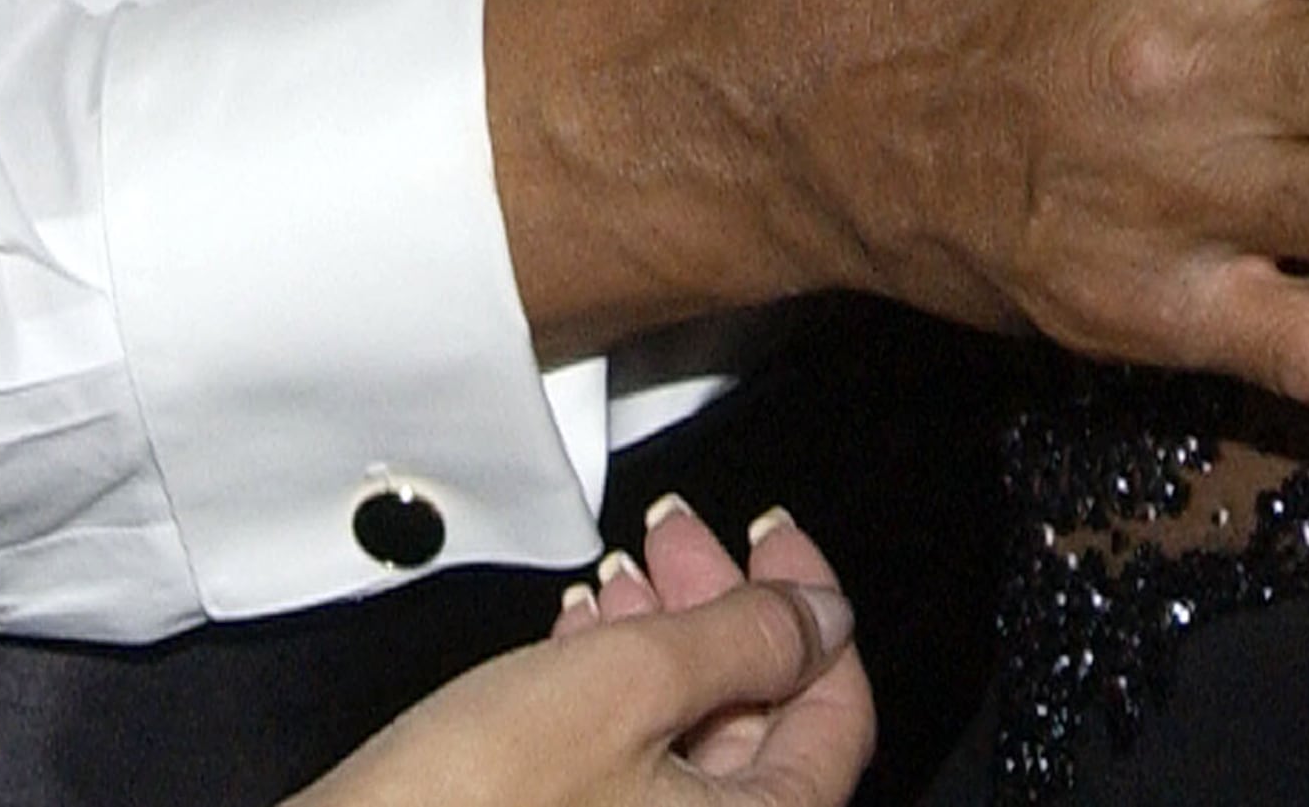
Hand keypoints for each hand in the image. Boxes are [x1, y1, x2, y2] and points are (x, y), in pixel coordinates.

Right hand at [288, 502, 870, 806]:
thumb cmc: (472, 804)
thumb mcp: (628, 683)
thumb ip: (745, 638)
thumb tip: (823, 615)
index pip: (836, 717)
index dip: (810, 609)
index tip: (771, 533)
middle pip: (759, 722)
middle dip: (718, 608)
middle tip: (675, 529)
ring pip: (688, 739)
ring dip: (661, 640)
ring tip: (614, 571)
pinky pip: (630, 771)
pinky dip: (613, 694)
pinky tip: (572, 633)